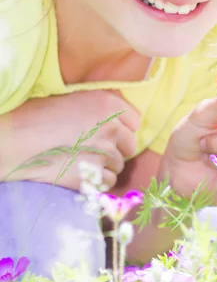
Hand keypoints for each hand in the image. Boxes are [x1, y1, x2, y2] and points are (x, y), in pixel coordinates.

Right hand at [0, 90, 139, 190]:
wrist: (18, 140)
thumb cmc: (38, 116)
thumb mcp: (74, 99)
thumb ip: (100, 109)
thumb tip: (113, 121)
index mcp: (107, 104)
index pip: (134, 120)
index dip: (124, 128)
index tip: (114, 134)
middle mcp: (111, 127)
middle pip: (130, 145)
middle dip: (117, 149)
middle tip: (97, 150)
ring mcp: (104, 153)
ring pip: (119, 165)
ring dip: (106, 166)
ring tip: (85, 163)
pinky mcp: (93, 176)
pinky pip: (108, 182)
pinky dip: (98, 181)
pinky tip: (82, 175)